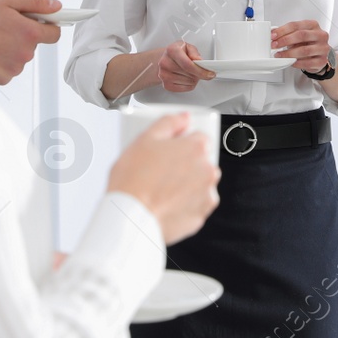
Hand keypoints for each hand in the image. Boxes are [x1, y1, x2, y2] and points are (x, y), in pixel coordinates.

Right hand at [0, 0, 61, 83]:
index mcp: (29, 33)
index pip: (54, 34)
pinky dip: (2, 61)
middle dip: (23, 36)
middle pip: (34, 45)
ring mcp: (15, 68)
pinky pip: (9, 68)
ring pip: (20, 56)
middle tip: (4, 27)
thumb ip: (35, 3)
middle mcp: (26, 53)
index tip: (39, 23)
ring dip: (11, 49)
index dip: (48, 27)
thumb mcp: (6, 1)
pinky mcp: (4, 78)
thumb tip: (56, 6)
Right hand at [107, 113, 220, 244]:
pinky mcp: (200, 216)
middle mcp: (208, 171)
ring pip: (199, 183)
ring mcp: (206, 195)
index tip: (171, 149)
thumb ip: (168, 122)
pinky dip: (184, 203)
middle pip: (201, 160)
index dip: (182, 142)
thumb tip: (183, 117)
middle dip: (186, 163)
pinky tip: (165, 202)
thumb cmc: (133, 182)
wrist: (129, 219)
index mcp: (197, 149)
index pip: (199, 137)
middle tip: (161, 170)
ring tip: (161, 188)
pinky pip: (195, 204)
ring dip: (187, 183)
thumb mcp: (144, 139)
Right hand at [157, 41, 214, 92]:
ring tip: (191, 72)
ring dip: (194, 79)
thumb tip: (199, 60)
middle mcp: (165, 63)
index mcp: (172, 51)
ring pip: (188, 82)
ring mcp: (164, 75)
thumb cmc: (177, 52)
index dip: (201, 71)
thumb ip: (194, 52)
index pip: (188, 65)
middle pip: (189, 74)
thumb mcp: (187, 47)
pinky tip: (187, 78)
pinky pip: (183, 89)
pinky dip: (189, 85)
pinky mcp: (166, 85)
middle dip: (198, 74)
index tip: (209, 74)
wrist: (165, 58)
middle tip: (198, 70)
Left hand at [271, 20, 330, 72]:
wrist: (319, 55)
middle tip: (275, 45)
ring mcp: (323, 48)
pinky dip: (296, 63)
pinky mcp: (322, 60)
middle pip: (301, 35)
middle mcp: (320, 35)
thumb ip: (288, 33)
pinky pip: (307, 63)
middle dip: (285, 40)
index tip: (273, 35)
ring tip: (280, 55)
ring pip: (304, 50)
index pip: (296, 25)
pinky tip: (290, 62)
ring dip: (289, 53)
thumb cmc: (307, 43)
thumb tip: (273, 34)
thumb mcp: (299, 34)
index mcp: (313, 25)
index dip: (283, 30)